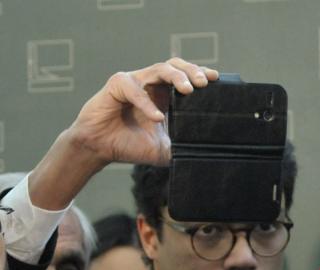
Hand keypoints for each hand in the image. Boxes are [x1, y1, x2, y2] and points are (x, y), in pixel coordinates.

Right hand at [29, 59, 217, 209]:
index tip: (216, 79)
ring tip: (188, 90)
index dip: (200, 74)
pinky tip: (157, 117)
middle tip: (204, 83)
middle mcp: (152, 84)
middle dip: (191, 71)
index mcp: (166, 95)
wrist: (102, 148)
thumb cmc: (133, 146)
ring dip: (176, 77)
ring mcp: (135, 82)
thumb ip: (184, 147)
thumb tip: (210, 154)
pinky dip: (147, 102)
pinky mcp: (117, 85)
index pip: (186, 77)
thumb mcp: (166, 149)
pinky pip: (134, 88)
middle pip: (175, 66)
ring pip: (159, 69)